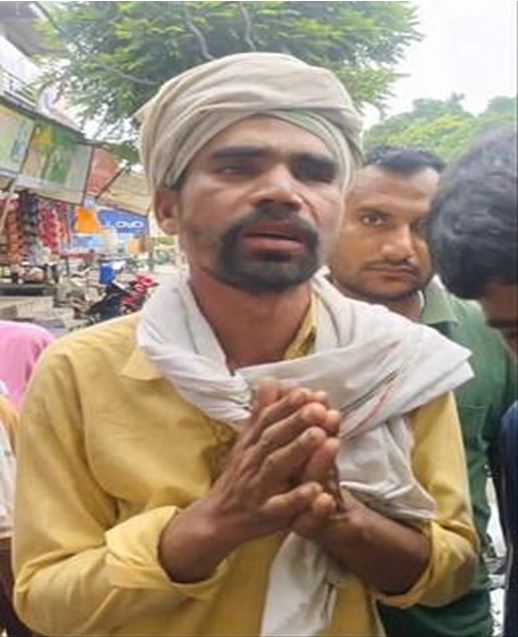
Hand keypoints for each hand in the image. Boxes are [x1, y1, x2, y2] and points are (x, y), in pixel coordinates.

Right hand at [158, 379, 338, 581]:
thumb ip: (261, 412)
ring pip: (276, 467)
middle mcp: (252, 462)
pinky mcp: (265, 515)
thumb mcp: (247, 441)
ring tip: (321, 435)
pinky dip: (297, 498)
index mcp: (250, 443)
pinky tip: (317, 489)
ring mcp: (258, 488)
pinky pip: (281, 506)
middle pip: (272, 438)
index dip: (285, 405)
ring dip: (298, 450)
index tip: (305, 391)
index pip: (266, 419)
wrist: (219, 517)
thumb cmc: (241, 475)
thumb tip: (272, 379)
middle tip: (318, 408)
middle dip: (295, 421)